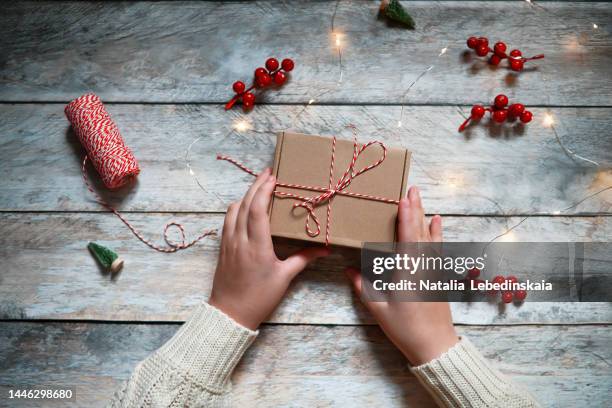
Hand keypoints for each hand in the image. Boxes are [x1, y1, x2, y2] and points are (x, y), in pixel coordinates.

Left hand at [209, 168, 329, 329]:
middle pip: (244, 204)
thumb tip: (324, 249)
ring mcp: (228, 243)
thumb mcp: (284, 278)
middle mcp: (239, 240)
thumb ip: (303, 259)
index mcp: (257, 246)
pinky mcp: (222, 248)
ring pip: (232, 210)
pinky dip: (236, 208)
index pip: (257, 209)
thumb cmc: (259, 297)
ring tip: (258, 187)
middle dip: (256, 185)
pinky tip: (244, 207)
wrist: (230, 314)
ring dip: (245, 195)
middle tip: (267, 173)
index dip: (264, 190)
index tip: (273, 178)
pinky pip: (227, 221)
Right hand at [346, 186, 458, 365]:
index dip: (405, 215)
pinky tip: (437, 222)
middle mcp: (423, 265)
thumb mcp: (379, 309)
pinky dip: (437, 233)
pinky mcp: (438, 275)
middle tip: (412, 188)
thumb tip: (348, 270)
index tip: (403, 197)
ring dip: (425, 216)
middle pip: (419, 231)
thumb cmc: (405, 328)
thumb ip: (364, 287)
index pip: (406, 236)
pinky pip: (438, 247)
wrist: (435, 345)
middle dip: (416, 208)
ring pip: (430, 237)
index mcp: (408, 271)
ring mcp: (433, 269)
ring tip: (422, 198)